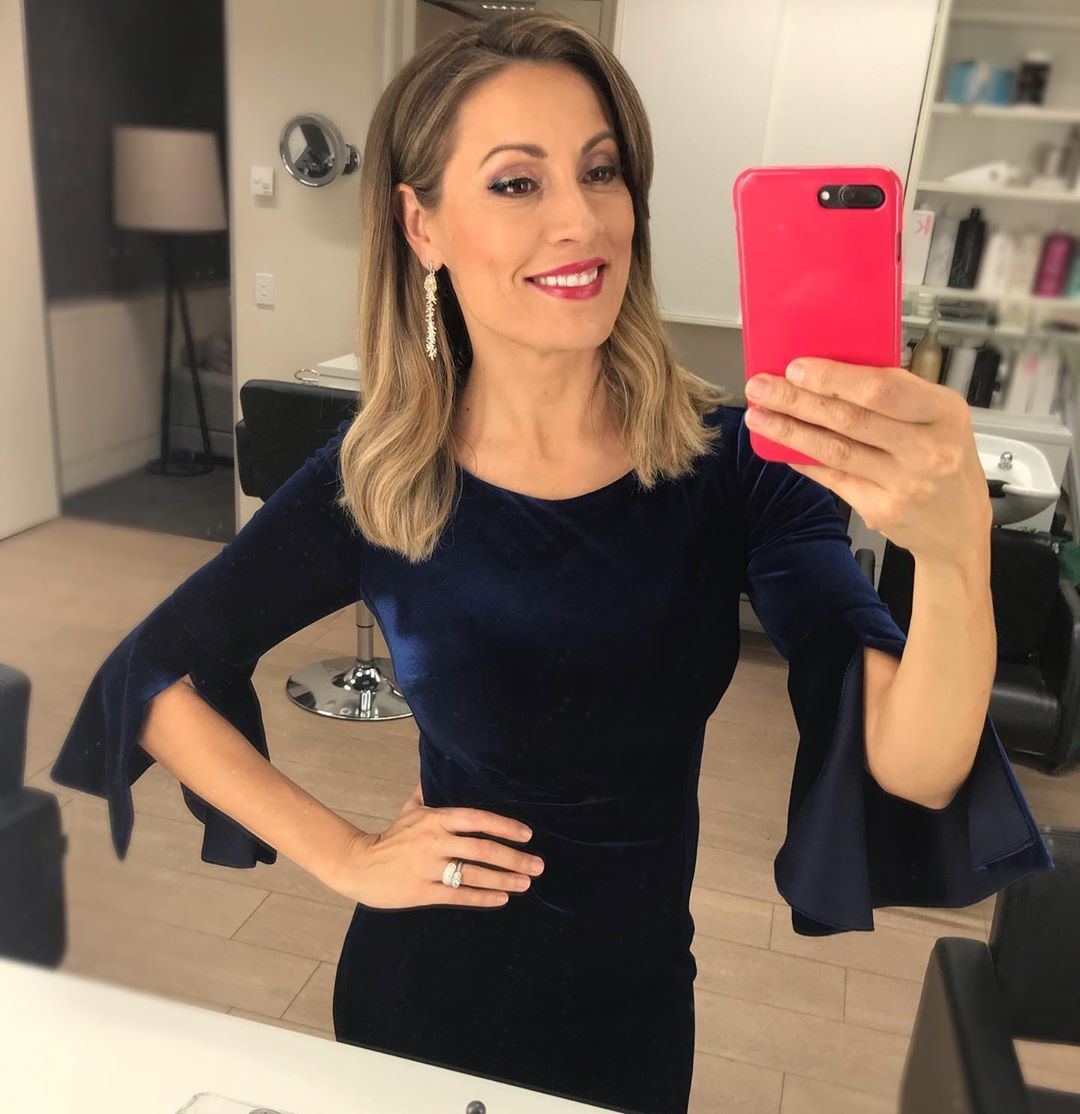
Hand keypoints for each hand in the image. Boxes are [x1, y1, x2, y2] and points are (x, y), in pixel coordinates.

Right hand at [325, 787, 544, 910]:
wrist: (357, 864)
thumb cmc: (389, 838)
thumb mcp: (409, 811)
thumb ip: (427, 795)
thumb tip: (436, 775)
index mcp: (435, 818)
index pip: (478, 819)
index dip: (505, 827)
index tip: (527, 835)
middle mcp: (435, 841)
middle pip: (483, 849)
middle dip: (515, 858)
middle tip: (537, 866)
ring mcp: (428, 867)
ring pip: (475, 873)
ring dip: (504, 880)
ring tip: (525, 884)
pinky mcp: (422, 891)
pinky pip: (458, 895)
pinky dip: (483, 898)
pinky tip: (501, 899)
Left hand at [743, 358, 992, 566]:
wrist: (959, 528)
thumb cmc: (947, 460)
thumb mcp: (940, 417)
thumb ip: (897, 394)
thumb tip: (832, 372)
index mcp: (943, 412)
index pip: (882, 389)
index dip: (834, 379)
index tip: (796, 368)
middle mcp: (926, 449)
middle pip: (850, 419)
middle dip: (797, 400)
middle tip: (761, 387)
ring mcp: (903, 483)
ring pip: (834, 450)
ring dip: (789, 431)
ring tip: (758, 416)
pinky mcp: (880, 510)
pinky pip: (832, 478)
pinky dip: (803, 460)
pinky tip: (781, 447)